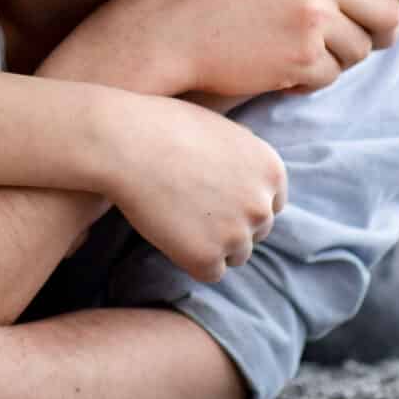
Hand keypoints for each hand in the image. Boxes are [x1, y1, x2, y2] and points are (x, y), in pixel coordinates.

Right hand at [52, 0, 398, 99]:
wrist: (159, 34)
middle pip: (387, 9)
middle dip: (381, 29)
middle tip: (362, 38)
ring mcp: (311, 17)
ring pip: (363, 48)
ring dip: (342, 56)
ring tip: (302, 51)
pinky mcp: (303, 59)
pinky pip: (333, 75)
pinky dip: (315, 77)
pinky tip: (281, 68)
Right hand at [96, 95, 287, 283]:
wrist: (126, 143)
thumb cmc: (164, 127)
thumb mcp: (222, 131)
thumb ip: (244, 160)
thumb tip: (247, 184)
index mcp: (271, 170)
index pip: (271, 204)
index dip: (242, 203)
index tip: (216, 198)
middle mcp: (262, 205)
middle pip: (256, 231)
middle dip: (230, 224)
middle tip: (191, 208)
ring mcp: (236, 234)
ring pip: (236, 255)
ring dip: (213, 244)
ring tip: (179, 218)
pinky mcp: (206, 257)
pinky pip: (210, 272)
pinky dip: (191, 259)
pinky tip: (171, 234)